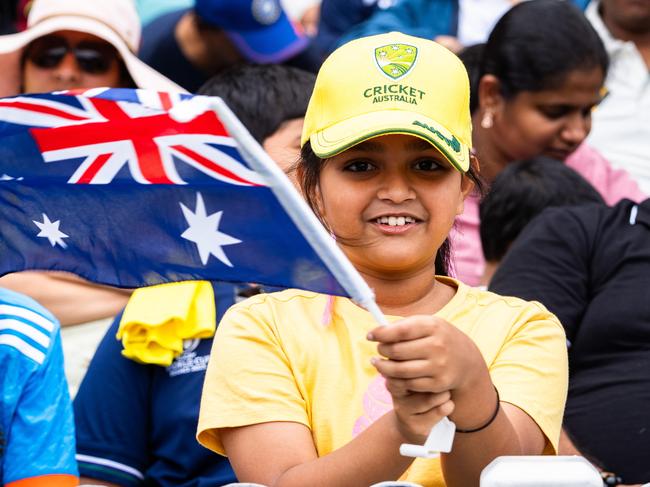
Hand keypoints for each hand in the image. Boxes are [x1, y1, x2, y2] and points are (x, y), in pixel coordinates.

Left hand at [367, 315, 487, 442]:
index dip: (381, 334)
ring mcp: (439, 366)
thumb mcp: (427, 324)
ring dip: (383, 368)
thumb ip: (404, 325)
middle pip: (397, 351)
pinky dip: (395, 380)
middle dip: (382, 350)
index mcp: (433, 327)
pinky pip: (408, 384)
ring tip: (378, 363)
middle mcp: (437, 346)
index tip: (370, 335)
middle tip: (379, 350)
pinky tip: (390, 375)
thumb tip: (377, 331)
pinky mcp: (438, 384)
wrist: (466, 360)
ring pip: (400, 370)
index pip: (400, 331)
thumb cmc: (439, 337)